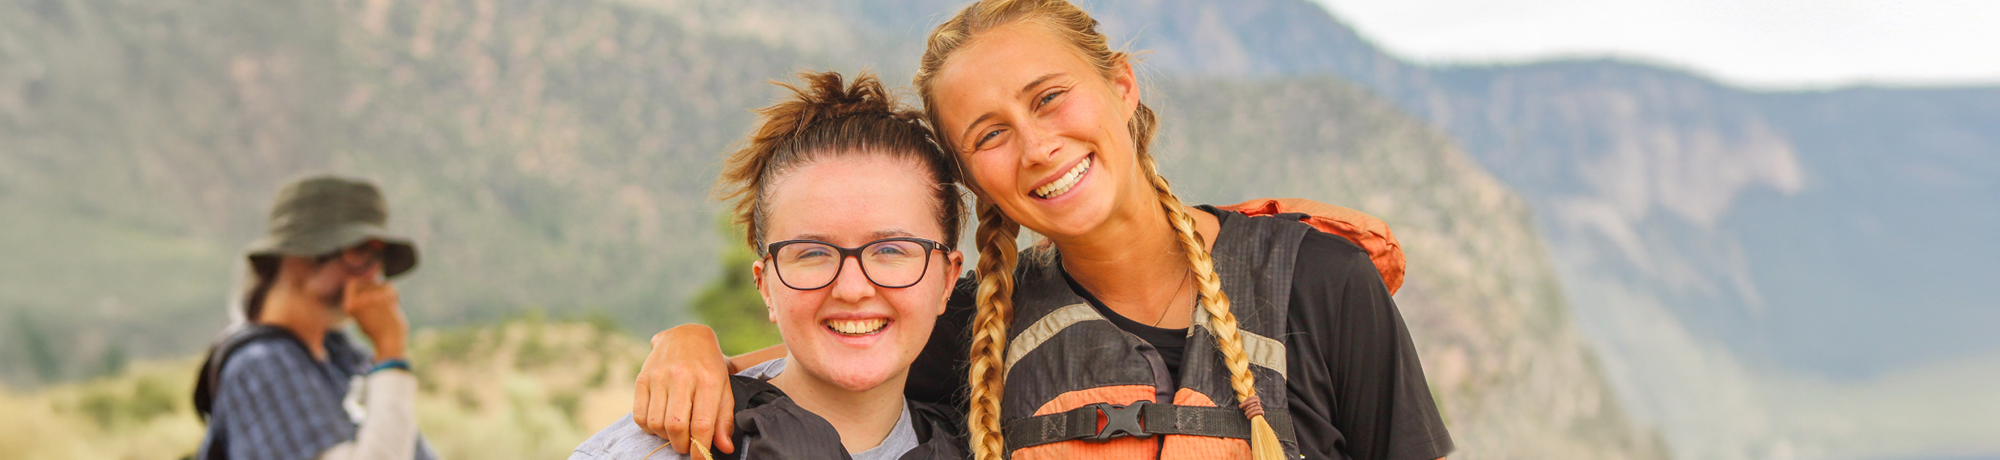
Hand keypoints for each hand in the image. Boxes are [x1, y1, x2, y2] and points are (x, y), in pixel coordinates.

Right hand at [344, 266, 407, 360]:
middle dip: (375, 289)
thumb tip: (362, 278)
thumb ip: (359, 300)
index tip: (368, 292)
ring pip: (380, 283)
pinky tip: (393, 306)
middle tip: (381, 305)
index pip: (352, 282)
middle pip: (368, 281)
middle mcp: (358, 300)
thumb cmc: (376, 330)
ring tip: (386, 309)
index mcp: (349, 305)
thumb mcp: (360, 316)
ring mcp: (372, 297)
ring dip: (385, 293)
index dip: (361, 283)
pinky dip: (394, 294)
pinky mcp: (386, 296)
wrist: (390, 341)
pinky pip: (390, 285)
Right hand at [633, 324, 735, 453]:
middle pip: (676, 427)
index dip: (700, 449)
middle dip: (682, 445)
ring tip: (675, 431)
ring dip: (666, 437)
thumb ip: (724, 420)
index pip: (702, 424)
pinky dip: (649, 427)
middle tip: (688, 444)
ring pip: (656, 424)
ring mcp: (659, 376)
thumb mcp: (724, 388)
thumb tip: (723, 448)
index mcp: (708, 380)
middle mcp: (682, 377)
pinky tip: (660, 421)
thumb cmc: (709, 366)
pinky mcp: (642, 378)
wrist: (686, 335)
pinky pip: (639, 416)